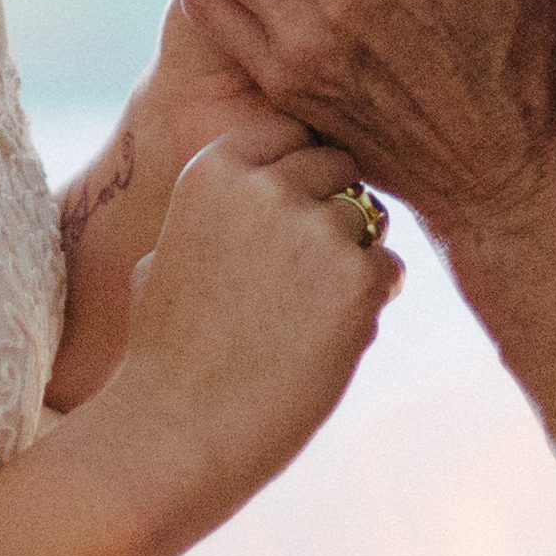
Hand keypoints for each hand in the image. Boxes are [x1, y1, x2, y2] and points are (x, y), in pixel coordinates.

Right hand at [102, 117, 399, 525]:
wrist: (181, 427)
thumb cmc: (167, 351)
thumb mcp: (165, 255)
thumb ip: (215, 212)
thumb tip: (258, 190)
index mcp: (214, 168)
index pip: (289, 127)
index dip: (296, 170)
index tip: (285, 213)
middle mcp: (265, 184)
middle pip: (336, 164)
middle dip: (332, 207)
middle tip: (306, 270)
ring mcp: (315, 227)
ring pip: (369, 218)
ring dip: (354, 258)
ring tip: (308, 315)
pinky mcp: (356, 277)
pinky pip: (390, 269)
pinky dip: (371, 302)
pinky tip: (328, 339)